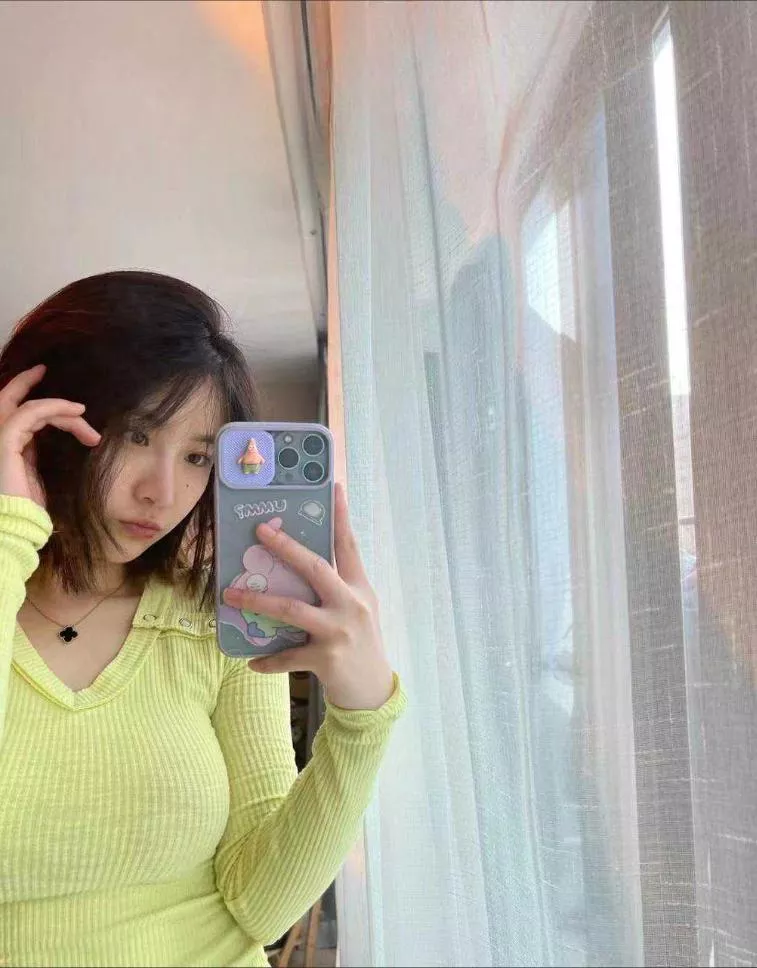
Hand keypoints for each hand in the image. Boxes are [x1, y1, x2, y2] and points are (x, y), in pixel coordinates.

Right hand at [0, 364, 100, 507]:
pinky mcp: (4, 441)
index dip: (24, 395)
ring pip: (29, 408)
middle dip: (27, 384)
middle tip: (48, 374)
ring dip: (60, 408)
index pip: (10, 414)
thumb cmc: (24, 509)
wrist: (14, 527)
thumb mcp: (31, 476)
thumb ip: (31, 454)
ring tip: (84, 417)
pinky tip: (76, 413)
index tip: (44, 385)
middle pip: (11, 402)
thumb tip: (46, 439)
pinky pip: (30, 413)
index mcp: (2, 447)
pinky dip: (53, 408)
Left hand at [223, 482, 394, 710]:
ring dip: (258, 600)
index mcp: (359, 587)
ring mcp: (339, 631)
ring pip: (292, 609)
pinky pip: (288, 656)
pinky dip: (268, 659)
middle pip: (316, 568)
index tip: (334, 487)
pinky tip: (251, 660)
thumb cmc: (360, 643)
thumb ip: (336, 587)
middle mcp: (352, 604)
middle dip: (286, 548)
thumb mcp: (357, 609)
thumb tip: (298, 565)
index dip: (341, 516)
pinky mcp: (326, 659)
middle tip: (259, 532)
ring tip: (231, 596)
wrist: (374, 690)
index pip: (348, 545)